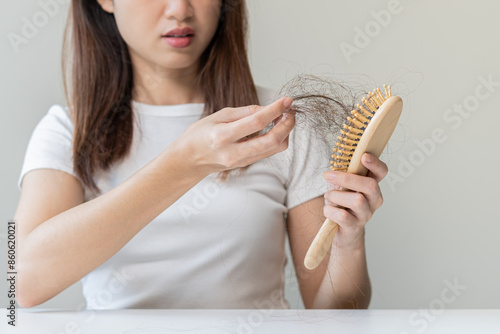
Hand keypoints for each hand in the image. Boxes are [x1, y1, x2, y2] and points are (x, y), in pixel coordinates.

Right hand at [173, 97, 295, 175]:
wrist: (188, 161)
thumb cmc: (199, 135)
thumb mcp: (217, 116)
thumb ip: (244, 112)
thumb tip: (266, 108)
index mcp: (222, 136)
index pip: (256, 122)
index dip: (275, 110)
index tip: (287, 101)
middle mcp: (233, 152)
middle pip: (271, 141)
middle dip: (287, 125)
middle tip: (290, 111)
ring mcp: (241, 162)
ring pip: (274, 149)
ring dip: (284, 132)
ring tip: (283, 117)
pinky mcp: (246, 165)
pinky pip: (268, 152)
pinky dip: (276, 139)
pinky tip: (274, 127)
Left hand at [322, 153, 387, 250]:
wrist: (343, 232)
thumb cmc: (343, 204)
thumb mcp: (345, 187)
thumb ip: (346, 174)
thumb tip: (338, 160)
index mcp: (372, 187)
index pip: (382, 172)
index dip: (375, 164)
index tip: (363, 156)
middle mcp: (373, 200)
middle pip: (370, 185)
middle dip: (347, 178)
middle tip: (328, 176)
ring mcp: (366, 215)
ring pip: (357, 200)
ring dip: (336, 196)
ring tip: (328, 197)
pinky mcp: (354, 227)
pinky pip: (343, 216)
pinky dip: (330, 210)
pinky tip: (328, 210)